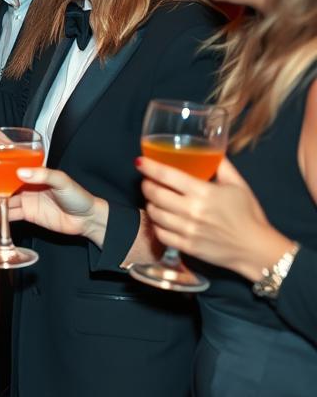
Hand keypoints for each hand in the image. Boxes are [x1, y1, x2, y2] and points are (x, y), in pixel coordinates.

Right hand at [0, 161, 108, 244]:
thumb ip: (42, 175)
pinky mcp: (28, 215)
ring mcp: (26, 200)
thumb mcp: (61, 180)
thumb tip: (21, 172)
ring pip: (3, 200)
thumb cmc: (77, 195)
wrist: (87, 220)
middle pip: (1, 185)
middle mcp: (26, 185)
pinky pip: (11, 215)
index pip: (8, 168)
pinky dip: (0, 217)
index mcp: (32, 172)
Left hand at [139, 156, 291, 279]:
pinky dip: (156, 224)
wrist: (257, 249)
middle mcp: (193, 211)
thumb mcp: (237, 185)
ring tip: (154, 199)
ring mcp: (188, 231)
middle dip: (146, 185)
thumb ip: (221, 165)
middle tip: (147, 181)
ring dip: (150, 203)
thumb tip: (210, 148)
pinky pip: (160, 234)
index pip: (167, 176)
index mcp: (204, 193)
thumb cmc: (248, 214)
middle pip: (155, 194)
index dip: (149, 167)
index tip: (140, 161)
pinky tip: (161, 218)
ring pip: (154, 214)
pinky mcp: (187, 247)